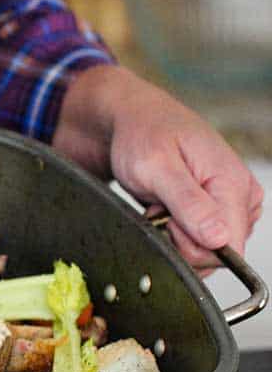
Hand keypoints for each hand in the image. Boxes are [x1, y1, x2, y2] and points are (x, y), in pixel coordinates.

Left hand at [53, 65, 262, 269]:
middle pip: (216, 252)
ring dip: (173, 234)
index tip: (165, 219)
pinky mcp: (213, 210)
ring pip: (204, 249)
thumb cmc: (142, 134)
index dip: (190, 244)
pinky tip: (162, 207)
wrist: (131, 119)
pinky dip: (172, 230)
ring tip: (159, 202)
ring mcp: (228, 205)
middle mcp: (240, 197)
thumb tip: (219, 239)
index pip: (229, 246)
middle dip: (179, 238)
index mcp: (234, 184)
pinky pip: (195, 240)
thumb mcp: (156, 168)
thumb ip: (188, 204)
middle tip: (158, 206)